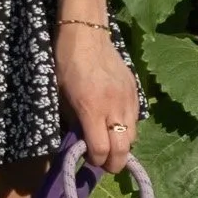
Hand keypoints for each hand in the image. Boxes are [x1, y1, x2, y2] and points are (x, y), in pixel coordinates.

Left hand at [56, 24, 139, 173]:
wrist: (87, 34)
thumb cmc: (66, 62)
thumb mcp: (61, 94)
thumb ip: (73, 120)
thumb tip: (80, 141)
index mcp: (91, 108)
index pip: (101, 149)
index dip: (96, 160)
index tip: (90, 160)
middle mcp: (114, 107)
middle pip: (123, 149)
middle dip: (114, 163)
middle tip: (105, 164)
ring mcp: (128, 99)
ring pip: (133, 136)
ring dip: (122, 145)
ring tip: (111, 143)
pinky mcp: (136, 91)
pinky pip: (136, 119)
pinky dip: (128, 127)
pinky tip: (117, 123)